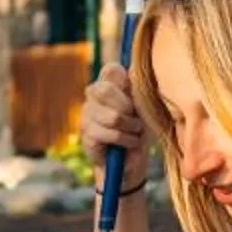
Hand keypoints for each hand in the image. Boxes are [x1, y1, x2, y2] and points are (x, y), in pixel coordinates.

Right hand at [79, 62, 147, 194]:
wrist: (130, 161)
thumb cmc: (139, 129)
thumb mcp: (144, 108)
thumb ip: (138, 91)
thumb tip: (136, 72)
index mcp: (109, 83)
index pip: (111, 70)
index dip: (124, 80)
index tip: (135, 96)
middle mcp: (94, 95)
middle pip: (105, 90)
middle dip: (127, 107)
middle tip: (137, 119)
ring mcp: (87, 113)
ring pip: (112, 116)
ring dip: (131, 127)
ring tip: (135, 132)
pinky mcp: (87, 133)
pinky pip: (110, 133)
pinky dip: (126, 140)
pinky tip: (130, 143)